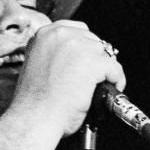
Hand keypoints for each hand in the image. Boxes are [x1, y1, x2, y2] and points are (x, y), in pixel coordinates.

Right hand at [10, 22, 125, 136]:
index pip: (76, 31)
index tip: (85, 62)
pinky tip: (109, 90)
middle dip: (95, 60)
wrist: (34, 119)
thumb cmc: (33, 103)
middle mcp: (61, 36)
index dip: (84, 49)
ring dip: (104, 71)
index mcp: (44, 35)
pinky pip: (115, 69)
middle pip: (92, 40)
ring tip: (97, 87)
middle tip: (91, 79)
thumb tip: (72, 60)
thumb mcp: (37, 66)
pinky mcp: (93, 63)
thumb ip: (53, 55)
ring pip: (105, 54)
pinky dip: (116, 81)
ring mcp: (78, 47)